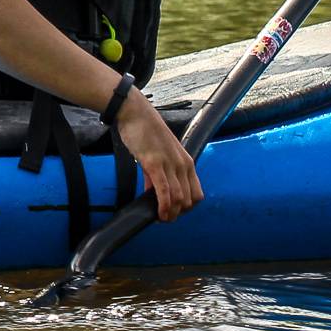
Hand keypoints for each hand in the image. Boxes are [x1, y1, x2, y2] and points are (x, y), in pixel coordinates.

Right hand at [116, 92, 202, 221]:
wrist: (134, 112)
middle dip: (179, 213)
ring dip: (171, 214)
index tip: (175, 211)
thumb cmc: (145, 130)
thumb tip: (154, 192)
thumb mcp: (158, 154)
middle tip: (165, 217)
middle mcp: (182, 165)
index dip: (187, 207)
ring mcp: (170, 164)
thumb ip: (158, 175)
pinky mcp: (155, 164)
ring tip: (161, 218)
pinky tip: (158, 213)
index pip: (196, 194)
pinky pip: (164, 191)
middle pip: (189, 200)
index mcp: (187, 162)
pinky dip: (163, 206)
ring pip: (178, 199)